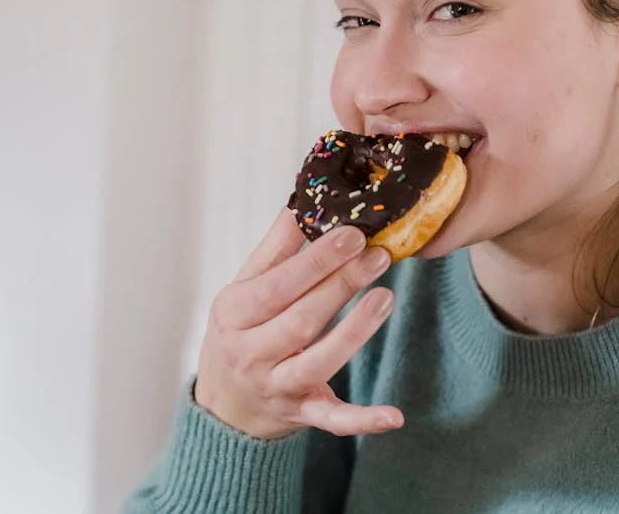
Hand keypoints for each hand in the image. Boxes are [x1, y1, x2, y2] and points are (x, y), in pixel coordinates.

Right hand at [194, 209, 402, 439]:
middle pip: (300, 319)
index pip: (275, 285)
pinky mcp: (301, 414)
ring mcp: (275, 387)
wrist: (224, 405)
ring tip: (387, 297)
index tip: (351, 233)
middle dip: (341, 285)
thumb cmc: (240, 331)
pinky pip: (332, 419)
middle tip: (379, 254)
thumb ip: (276, 247)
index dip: (315, 260)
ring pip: (318, 361)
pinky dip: (363, 419)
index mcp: (232, 313)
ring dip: (355, 331)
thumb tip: (304, 198)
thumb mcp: (244, 287)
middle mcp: (249, 353)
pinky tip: (395, 415)